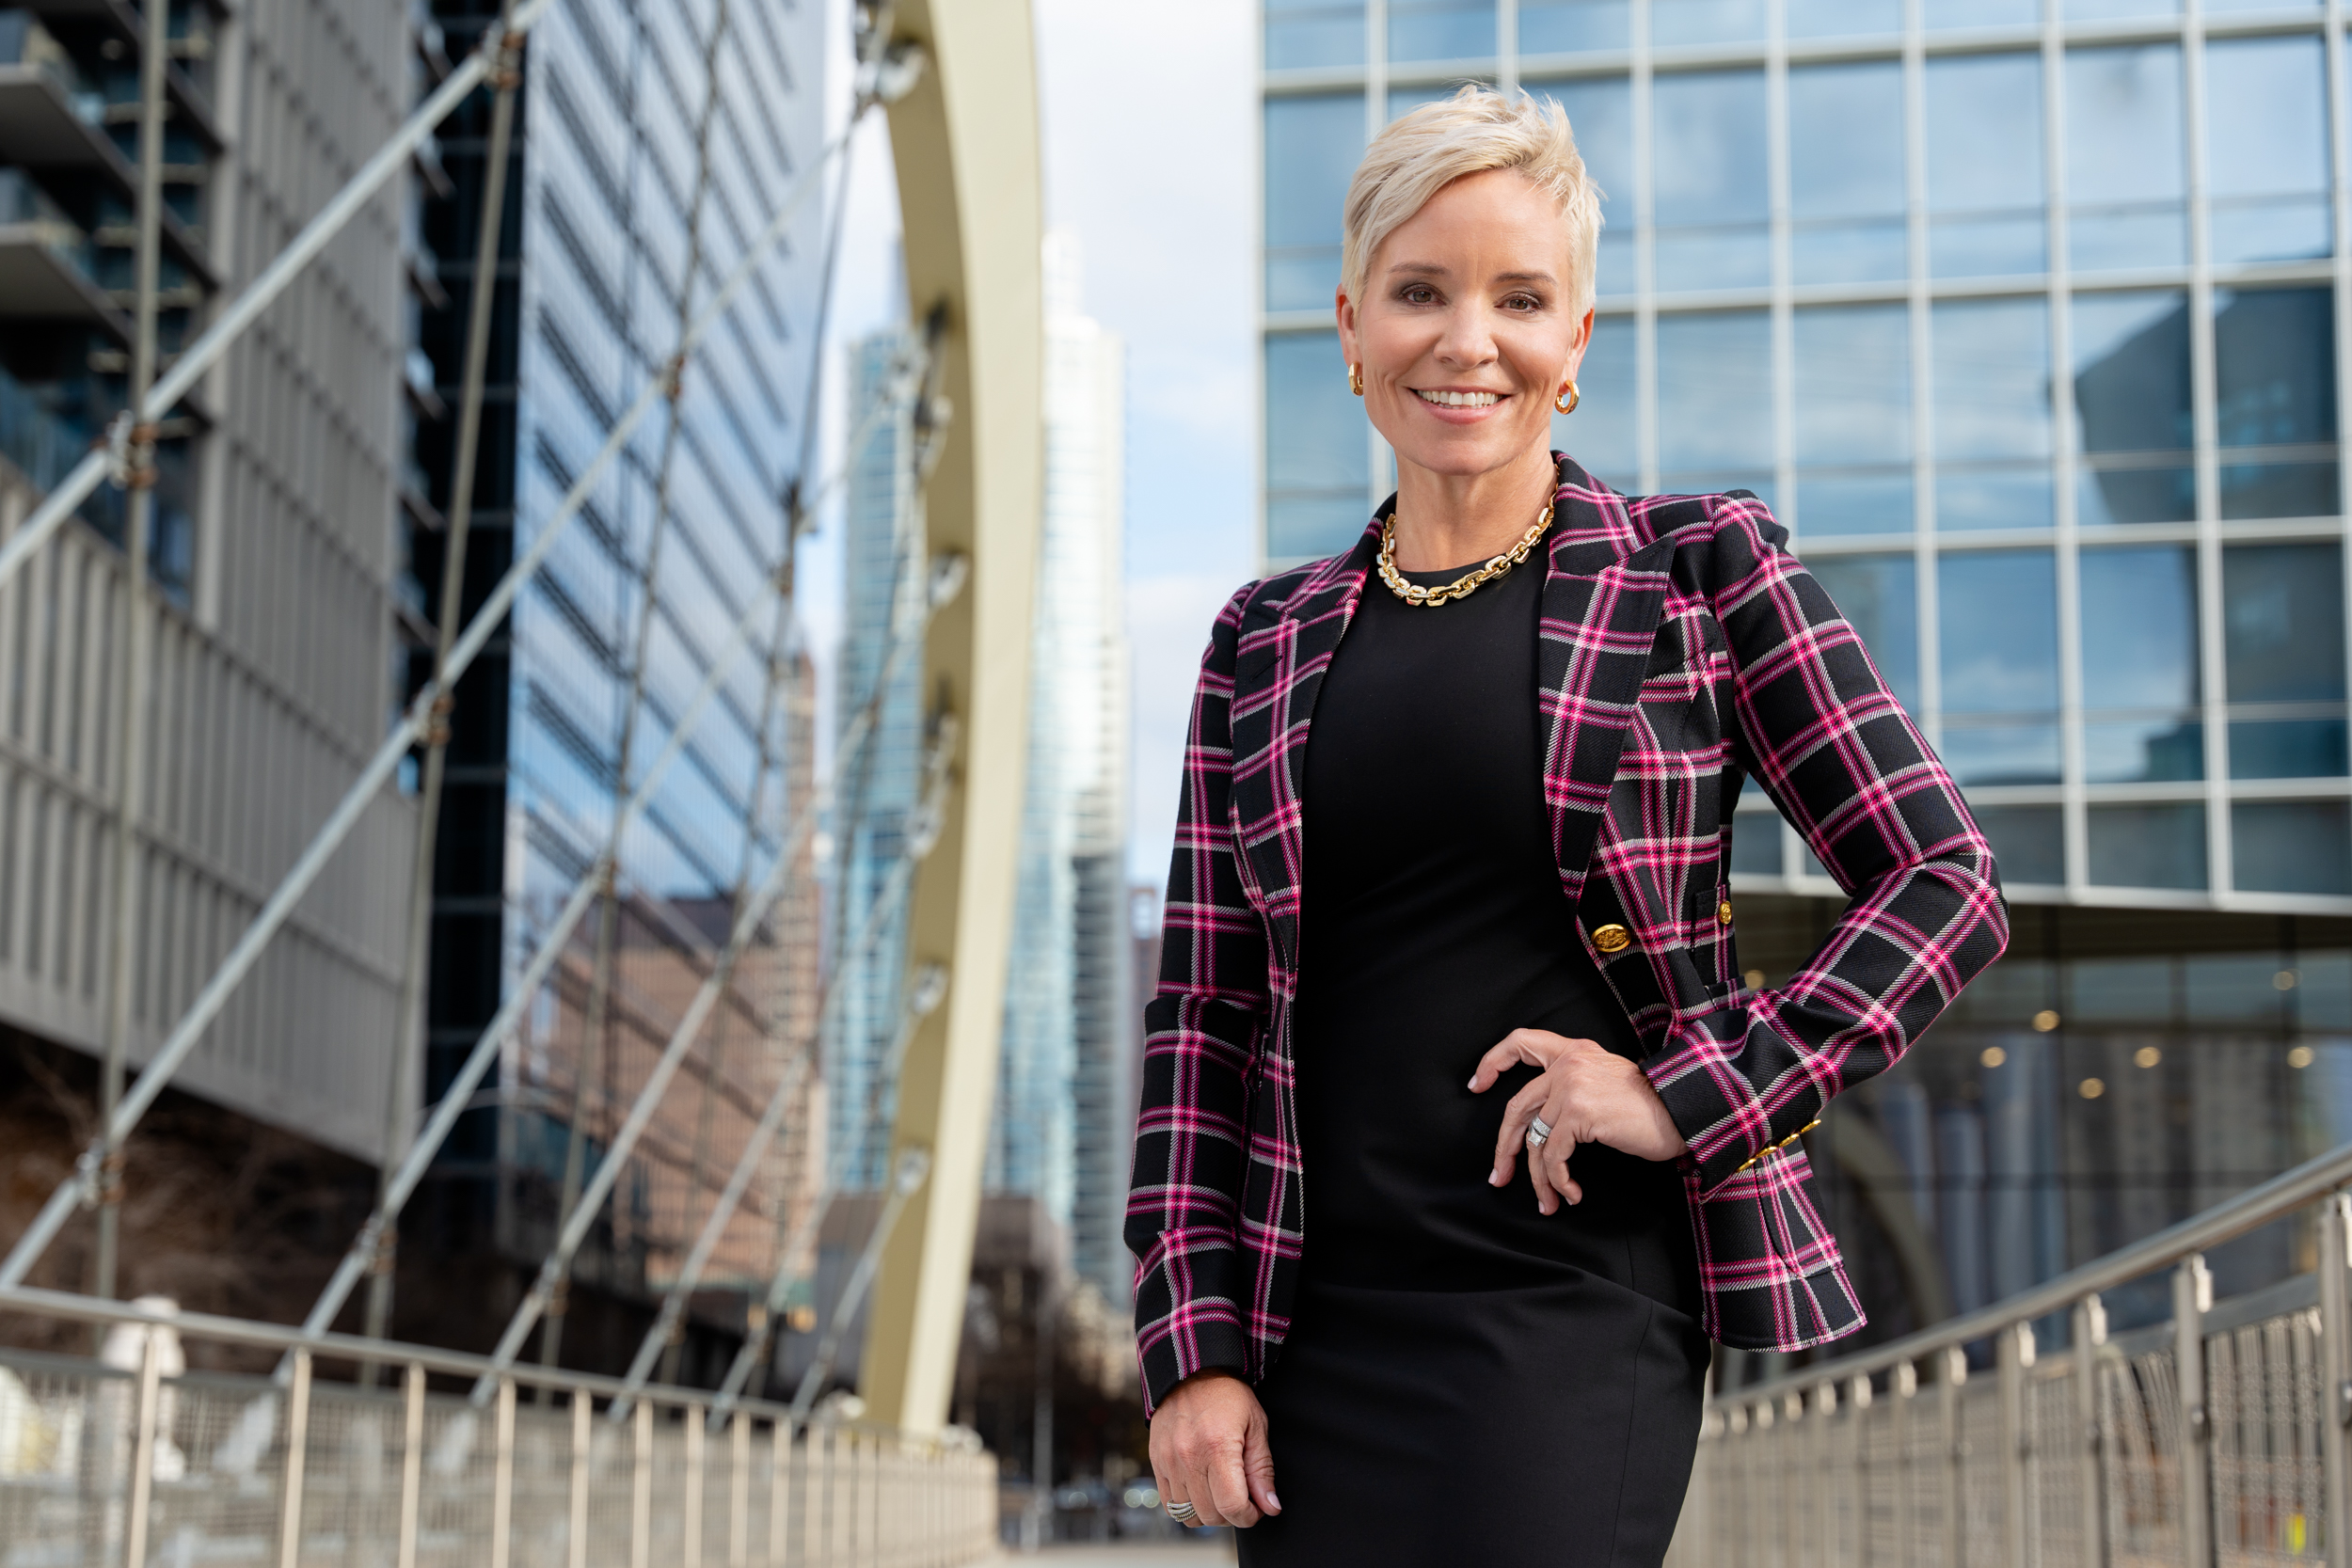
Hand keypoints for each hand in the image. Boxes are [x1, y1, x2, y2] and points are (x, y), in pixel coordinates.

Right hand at [1148, 1369, 1279, 1526]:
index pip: (1232, 1506)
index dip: (1250, 1516)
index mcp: (1217, 1447)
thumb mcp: (1256, 1426)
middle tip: (1242, 1497)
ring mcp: (1168, 1461)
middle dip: (1232, 1515)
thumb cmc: (1228, 1395)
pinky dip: (1187, 1506)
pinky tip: (1201, 1489)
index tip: (1257, 1508)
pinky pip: (1169, 1505)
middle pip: (1211, 1515)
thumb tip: (1270, 1507)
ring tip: (1220, 1493)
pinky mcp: (1156, 1462)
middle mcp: (1188, 1457)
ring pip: (1189, 1515)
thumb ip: (1262, 1470)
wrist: (1191, 1371)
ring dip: (1209, 1513)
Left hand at [1470, 1028, 1689, 1213]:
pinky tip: (1569, 1193)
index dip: (1493, 1061)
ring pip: (1535, 1139)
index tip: (1477, 1084)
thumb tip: (1541, 1126)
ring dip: (1537, 1177)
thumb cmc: (1651, 1106)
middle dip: (1505, 1146)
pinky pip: (1553, 1155)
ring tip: (1546, 1200)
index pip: (1521, 1042)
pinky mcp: (1578, 1114)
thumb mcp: (1606, 1081)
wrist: (1684, 1111)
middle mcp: (1567, 1064)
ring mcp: (1570, 1087)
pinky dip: (1558, 1180)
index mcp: (1573, 1051)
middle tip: (1500, 1174)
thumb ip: (1573, 1087)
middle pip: (1517, 1106)